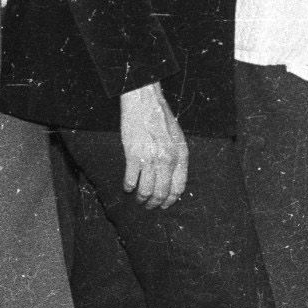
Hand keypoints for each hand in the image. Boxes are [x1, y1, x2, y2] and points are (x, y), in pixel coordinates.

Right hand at [121, 82, 189, 207]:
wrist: (145, 101)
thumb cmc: (161, 118)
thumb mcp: (177, 138)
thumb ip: (177, 157)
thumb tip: (172, 178)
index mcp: (180, 155)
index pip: (178, 187)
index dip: (171, 199)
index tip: (165, 205)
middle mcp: (167, 160)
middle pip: (162, 192)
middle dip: (156, 203)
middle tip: (150, 206)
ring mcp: (150, 159)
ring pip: (146, 190)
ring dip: (142, 199)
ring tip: (139, 200)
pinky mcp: (133, 155)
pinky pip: (131, 180)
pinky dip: (128, 187)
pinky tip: (127, 187)